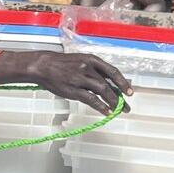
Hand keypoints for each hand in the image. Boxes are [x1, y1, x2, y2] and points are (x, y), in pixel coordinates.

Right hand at [0, 51, 132, 115]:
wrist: (43, 65)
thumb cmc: (62, 64)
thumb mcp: (81, 61)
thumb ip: (94, 71)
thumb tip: (108, 84)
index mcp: (92, 60)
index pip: (112, 72)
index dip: (123, 82)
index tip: (130, 91)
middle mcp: (88, 68)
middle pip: (109, 84)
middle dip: (120, 97)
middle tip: (126, 106)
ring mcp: (81, 79)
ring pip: (102, 92)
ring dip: (113, 103)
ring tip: (119, 111)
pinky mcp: (73, 90)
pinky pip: (91, 99)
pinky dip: (101, 106)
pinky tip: (107, 112)